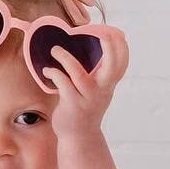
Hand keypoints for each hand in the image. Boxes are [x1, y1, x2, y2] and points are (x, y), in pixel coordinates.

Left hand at [43, 26, 127, 140]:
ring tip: (55, 50)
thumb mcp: (97, 90)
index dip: (121, 46)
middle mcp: (102, 91)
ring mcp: (88, 98)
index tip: (114, 31)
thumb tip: (91, 48)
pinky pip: (63, 84)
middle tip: (100, 33)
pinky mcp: (72, 105)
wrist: (79, 137)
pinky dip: (54, 73)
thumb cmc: (85, 108)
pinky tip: (48, 70)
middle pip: (112, 67)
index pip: (122, 63)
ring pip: (79, 74)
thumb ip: (98, 73)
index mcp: (108, 85)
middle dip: (109, 47)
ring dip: (66, 58)